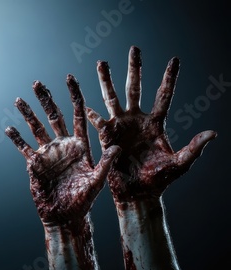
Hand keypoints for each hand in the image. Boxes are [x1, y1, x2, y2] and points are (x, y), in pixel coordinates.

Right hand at [6, 76, 120, 226]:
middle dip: (46, 99)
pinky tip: (9, 128)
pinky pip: (24, 148)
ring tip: (20, 100)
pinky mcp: (35, 164)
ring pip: (36, 128)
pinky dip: (17, 139)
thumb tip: (117, 147)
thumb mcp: (97, 181)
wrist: (66, 216)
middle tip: (37, 83)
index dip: (74, 96)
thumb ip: (105, 163)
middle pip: (54, 116)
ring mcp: (48, 153)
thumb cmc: (84, 200)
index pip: (78, 114)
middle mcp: (63, 144)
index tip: (70, 79)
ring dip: (28, 114)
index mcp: (80, 144)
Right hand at [87, 46, 216, 201]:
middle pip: (135, 88)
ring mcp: (120, 126)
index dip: (169, 77)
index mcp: (155, 123)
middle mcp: (137, 120)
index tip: (174, 60)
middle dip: (134, 68)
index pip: (163, 95)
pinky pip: (98, 122)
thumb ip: (194, 148)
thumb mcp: (179, 164)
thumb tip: (213, 133)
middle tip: (134, 49)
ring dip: (106, 80)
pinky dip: (92, 113)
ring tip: (102, 63)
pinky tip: (84, 103)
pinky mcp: (106, 137)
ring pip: (112, 97)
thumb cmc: (159, 180)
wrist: (137, 193)